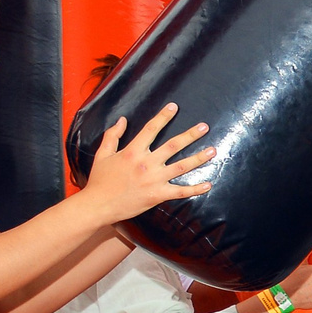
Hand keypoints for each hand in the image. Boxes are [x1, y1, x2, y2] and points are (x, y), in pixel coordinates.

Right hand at [77, 107, 213, 219]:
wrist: (98, 205)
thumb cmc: (99, 180)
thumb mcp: (102, 154)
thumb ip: (112, 135)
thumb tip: (123, 120)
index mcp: (132, 151)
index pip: (151, 129)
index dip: (163, 117)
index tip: (174, 107)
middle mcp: (146, 164)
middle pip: (173, 145)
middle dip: (190, 135)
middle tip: (204, 127)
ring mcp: (154, 180)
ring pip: (181, 166)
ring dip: (198, 158)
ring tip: (213, 150)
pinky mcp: (157, 195)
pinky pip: (180, 192)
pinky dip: (195, 189)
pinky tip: (208, 184)